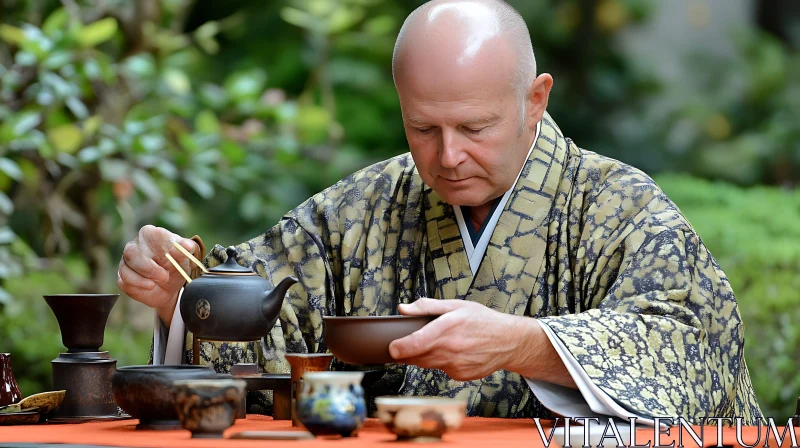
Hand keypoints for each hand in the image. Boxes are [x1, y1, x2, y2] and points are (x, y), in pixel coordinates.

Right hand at [117, 225, 197, 323]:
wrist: (172, 286)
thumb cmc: (177, 265)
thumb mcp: (185, 256)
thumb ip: (187, 249)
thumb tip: (188, 246)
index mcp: (150, 235)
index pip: (149, 234)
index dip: (160, 245)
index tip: (173, 254)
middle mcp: (135, 246)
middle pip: (132, 252)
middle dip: (149, 267)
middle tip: (164, 276)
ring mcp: (127, 263)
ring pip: (125, 269)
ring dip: (142, 279)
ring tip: (158, 283)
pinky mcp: (123, 278)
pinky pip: (125, 282)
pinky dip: (139, 286)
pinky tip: (151, 287)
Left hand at [388, 298, 526, 381]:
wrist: (508, 341)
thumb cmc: (482, 320)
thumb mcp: (456, 305)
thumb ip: (427, 307)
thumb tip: (404, 309)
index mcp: (447, 328)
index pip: (416, 343)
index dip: (399, 348)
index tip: (391, 349)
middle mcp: (450, 349)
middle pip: (417, 357)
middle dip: (407, 352)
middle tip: (404, 345)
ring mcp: (456, 365)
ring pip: (428, 364)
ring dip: (423, 357)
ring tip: (434, 344)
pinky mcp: (460, 375)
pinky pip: (442, 369)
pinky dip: (441, 362)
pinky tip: (452, 352)